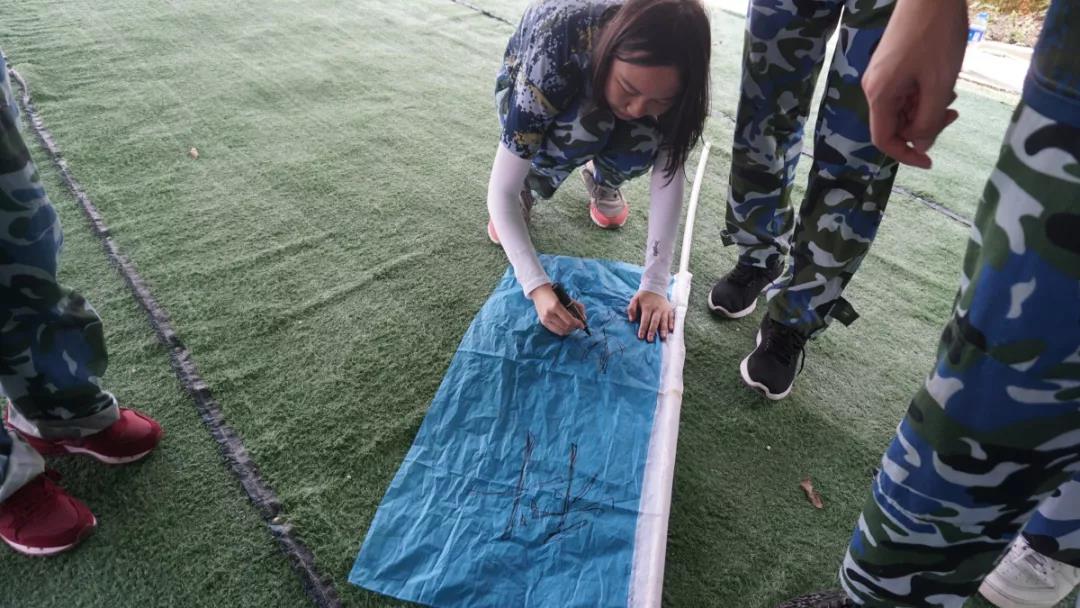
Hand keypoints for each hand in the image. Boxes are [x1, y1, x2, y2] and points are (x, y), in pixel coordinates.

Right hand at [530, 284, 585, 335]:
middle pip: (566, 327)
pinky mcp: (543, 322)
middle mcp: (549, 314)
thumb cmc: (555, 293)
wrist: (539, 291)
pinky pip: (555, 331)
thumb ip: (578, 307)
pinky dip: (562, 330)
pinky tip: (566, 327)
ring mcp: (545, 319)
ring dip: (569, 330)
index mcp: (555, 306)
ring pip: (561, 331)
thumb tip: (584, 319)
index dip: (578, 324)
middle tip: (578, 325)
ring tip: (573, 326)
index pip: (569, 320)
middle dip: (574, 327)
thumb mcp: (568, 298)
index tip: (583, 325)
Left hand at [627, 290, 673, 342]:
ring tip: (663, 337)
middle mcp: (656, 309)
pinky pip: (671, 317)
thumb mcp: (635, 299)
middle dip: (652, 331)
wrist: (655, 287)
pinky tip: (671, 330)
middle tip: (650, 340)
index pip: (645, 319)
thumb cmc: (643, 296)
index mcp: (647, 307)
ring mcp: (664, 309)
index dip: (643, 328)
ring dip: (663, 329)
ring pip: (664, 320)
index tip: (641, 337)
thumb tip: (631, 320)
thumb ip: (631, 309)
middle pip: (654, 321)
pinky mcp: (669, 310)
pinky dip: (672, 323)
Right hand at [862, 0, 967, 168]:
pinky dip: (924, 94)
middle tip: (953, 115)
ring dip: (927, 109)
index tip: (929, 161)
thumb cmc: (935, 35)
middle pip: (896, 123)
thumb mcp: (939, 83)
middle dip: (924, 126)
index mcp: (880, 94)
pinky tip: (942, 81)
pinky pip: (905, 91)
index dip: (905, 155)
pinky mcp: (891, 64)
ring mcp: (882, 74)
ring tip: (951, 94)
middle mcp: (874, 87)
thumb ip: (929, 119)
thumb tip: (920, 145)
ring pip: (903, 107)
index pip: (884, 139)